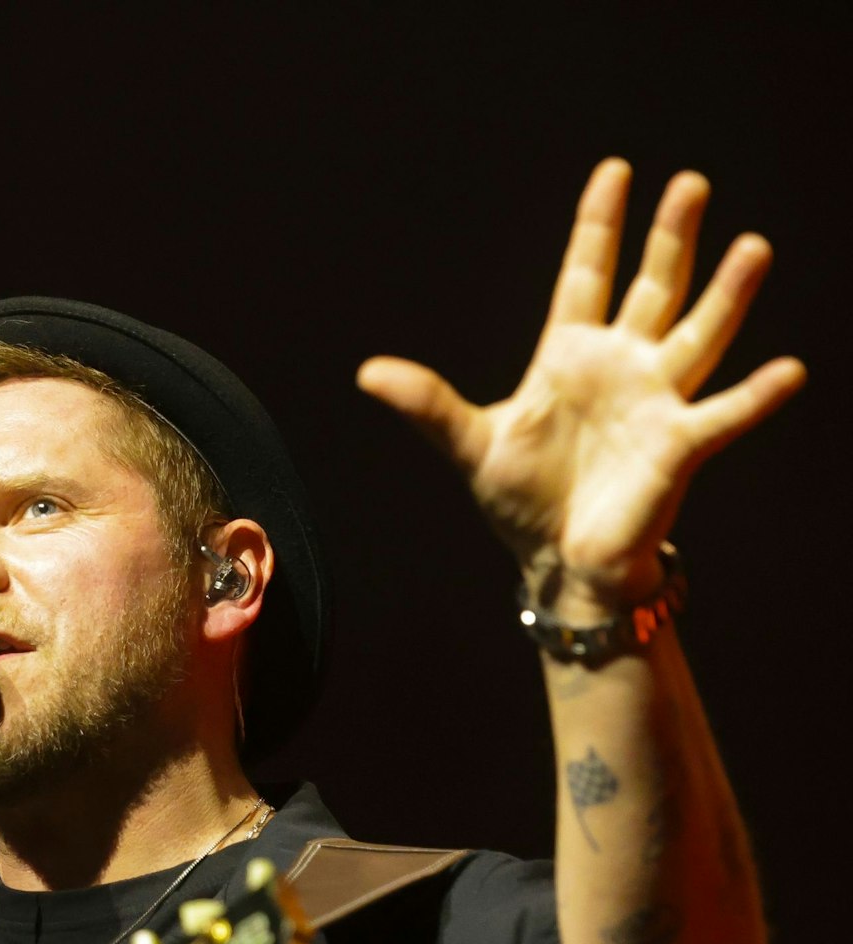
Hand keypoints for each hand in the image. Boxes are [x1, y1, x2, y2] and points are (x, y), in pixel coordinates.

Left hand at [356, 159, 805, 601]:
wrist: (560, 561)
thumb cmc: (522, 498)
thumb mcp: (470, 443)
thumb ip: (427, 404)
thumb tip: (367, 373)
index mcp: (569, 356)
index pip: (587, 274)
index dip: (599, 224)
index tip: (616, 169)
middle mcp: (621, 366)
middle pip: (652, 287)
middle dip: (671, 238)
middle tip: (691, 183)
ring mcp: (656, 401)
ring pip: (699, 334)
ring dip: (727, 295)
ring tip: (752, 246)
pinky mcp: (680, 445)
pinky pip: (725, 414)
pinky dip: (756, 395)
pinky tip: (789, 369)